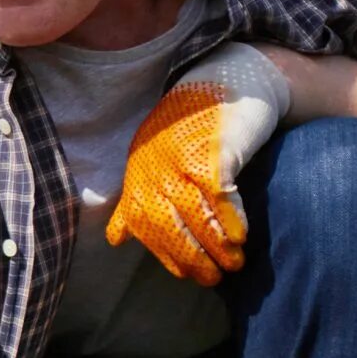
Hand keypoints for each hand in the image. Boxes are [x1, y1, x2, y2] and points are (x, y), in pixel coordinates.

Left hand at [107, 40, 291, 284]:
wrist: (226, 80)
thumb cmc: (192, 128)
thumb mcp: (154, 161)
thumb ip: (137, 199)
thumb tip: (116, 240)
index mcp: (138, 173)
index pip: (143, 226)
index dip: (166, 254)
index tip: (186, 274)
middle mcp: (153, 167)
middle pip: (167, 226)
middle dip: (191, 258)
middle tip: (214, 277)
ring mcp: (180, 158)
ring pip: (193, 216)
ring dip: (214, 245)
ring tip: (234, 263)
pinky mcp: (210, 151)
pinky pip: (217, 195)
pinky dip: (229, 220)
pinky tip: (240, 237)